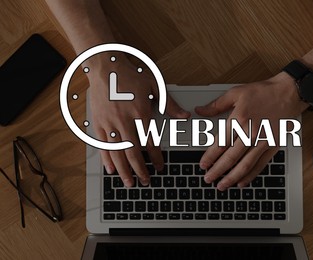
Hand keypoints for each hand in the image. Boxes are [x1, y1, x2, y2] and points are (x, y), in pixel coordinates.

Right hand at [88, 54, 189, 186]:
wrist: (105, 66)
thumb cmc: (130, 75)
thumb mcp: (154, 85)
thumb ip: (169, 103)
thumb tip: (184, 115)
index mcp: (140, 112)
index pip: (150, 141)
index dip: (156, 157)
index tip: (160, 167)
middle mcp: (124, 120)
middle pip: (133, 152)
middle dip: (140, 170)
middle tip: (145, 181)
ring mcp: (109, 123)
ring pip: (117, 152)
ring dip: (124, 170)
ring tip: (129, 183)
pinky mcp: (98, 123)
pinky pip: (102, 145)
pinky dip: (107, 159)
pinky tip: (111, 170)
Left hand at [195, 72, 307, 190]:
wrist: (289, 92)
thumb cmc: (264, 91)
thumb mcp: (236, 93)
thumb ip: (216, 105)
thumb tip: (200, 111)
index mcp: (239, 119)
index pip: (220, 144)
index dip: (210, 157)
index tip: (203, 164)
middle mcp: (251, 132)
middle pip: (230, 157)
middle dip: (217, 171)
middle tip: (208, 179)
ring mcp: (263, 141)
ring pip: (245, 164)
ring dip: (232, 177)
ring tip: (222, 185)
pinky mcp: (274, 146)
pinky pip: (261, 164)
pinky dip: (251, 175)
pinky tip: (242, 182)